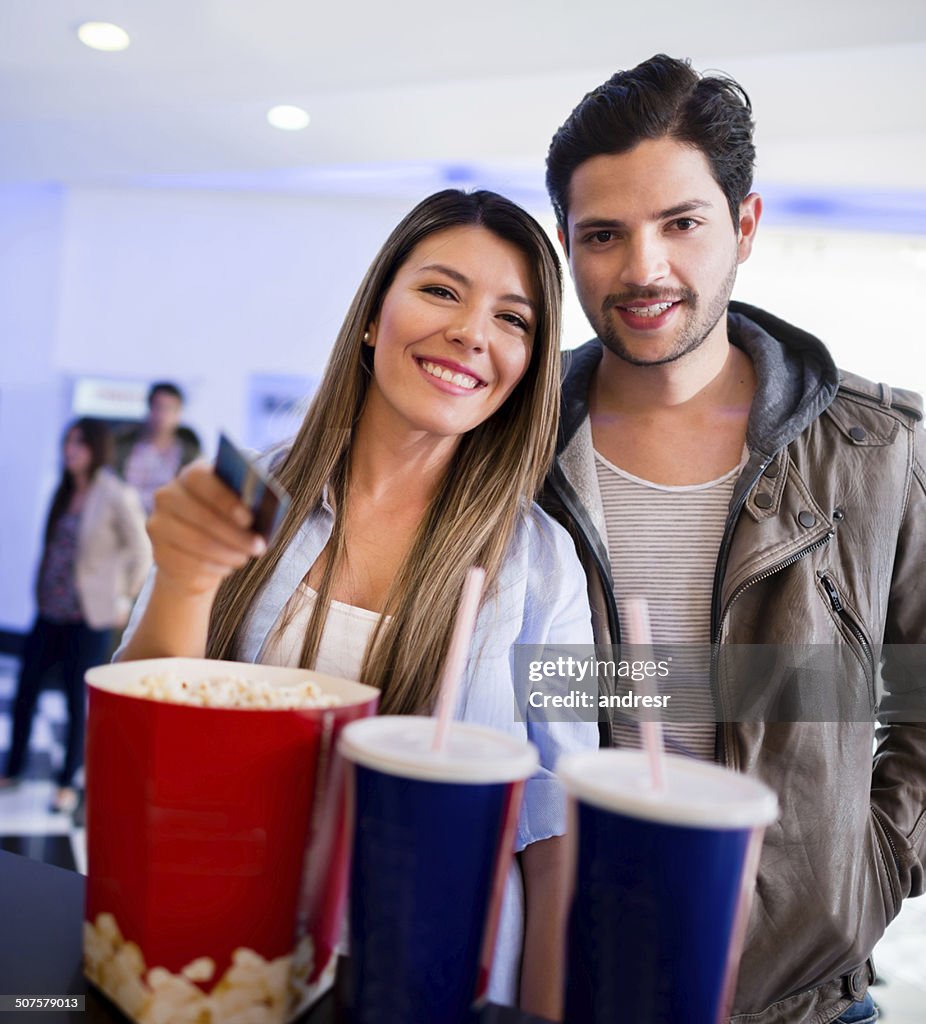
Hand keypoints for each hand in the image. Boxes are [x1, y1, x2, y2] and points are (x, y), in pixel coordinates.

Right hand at [146, 461, 265, 596]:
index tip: (249, 518)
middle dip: (234, 534)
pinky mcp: (158, 552)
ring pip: (196, 542)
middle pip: (201, 515)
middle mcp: (168, 496)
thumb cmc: (226, 522)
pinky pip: (188, 563)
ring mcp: (159, 524)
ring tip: (245, 558)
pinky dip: (213, 567)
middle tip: (258, 547)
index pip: (201, 478)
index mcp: (190, 475)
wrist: (196, 551)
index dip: (224, 499)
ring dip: (226, 553)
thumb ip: (246, 505)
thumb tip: (262, 517)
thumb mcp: (237, 509)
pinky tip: (228, 568)